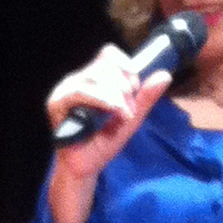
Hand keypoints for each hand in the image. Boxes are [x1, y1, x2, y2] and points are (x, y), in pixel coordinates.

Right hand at [47, 44, 171, 179]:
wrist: (85, 168)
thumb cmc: (102, 144)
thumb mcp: (130, 118)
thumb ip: (145, 98)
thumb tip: (165, 74)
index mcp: (92, 80)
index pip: (108, 54)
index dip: (126, 66)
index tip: (134, 88)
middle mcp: (77, 80)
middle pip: (105, 64)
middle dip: (124, 85)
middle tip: (129, 109)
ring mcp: (66, 90)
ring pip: (96, 75)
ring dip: (116, 94)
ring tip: (121, 114)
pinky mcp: (57, 102)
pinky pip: (81, 91)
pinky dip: (101, 98)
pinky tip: (113, 109)